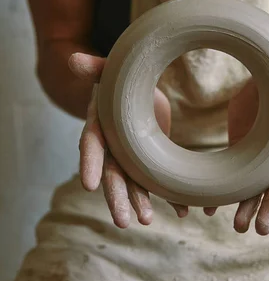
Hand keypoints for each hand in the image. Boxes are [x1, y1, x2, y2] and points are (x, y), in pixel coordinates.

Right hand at [69, 53, 170, 228]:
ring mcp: (129, 158)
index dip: (88, 164)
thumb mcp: (109, 72)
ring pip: (133, 184)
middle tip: (122, 221)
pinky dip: (169, 196)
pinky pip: (157, 182)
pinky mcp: (148, 162)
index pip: (90, 146)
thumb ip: (94, 67)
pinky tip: (182, 210)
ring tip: (147, 220)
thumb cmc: (118, 80)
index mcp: (98, 126)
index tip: (87, 185)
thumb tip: (73, 59)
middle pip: (111, 174)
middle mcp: (111, 148)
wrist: (135, 89)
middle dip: (116, 197)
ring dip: (139, 202)